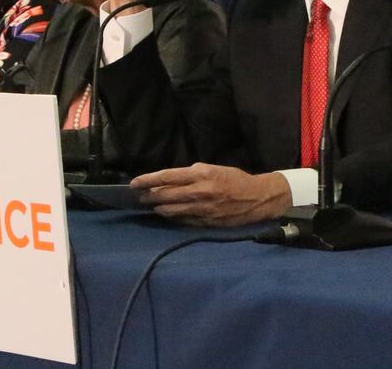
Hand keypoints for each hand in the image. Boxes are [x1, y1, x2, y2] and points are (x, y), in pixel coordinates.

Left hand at [130, 163, 291, 226]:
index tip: (134, 183)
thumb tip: (171, 180)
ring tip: (153, 205)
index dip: (148, 180)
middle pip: (165, 195)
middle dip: (149, 196)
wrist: (257, 198)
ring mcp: (201, 209)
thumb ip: (193, 174)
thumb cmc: (235, 179)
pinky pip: (182, 220)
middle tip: (141, 196)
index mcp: (201, 175)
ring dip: (158, 208)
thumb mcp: (214, 169)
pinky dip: (173, 217)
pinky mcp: (204, 222)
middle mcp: (199, 192)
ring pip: (170, 210)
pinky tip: (168, 214)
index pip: (167, 177)